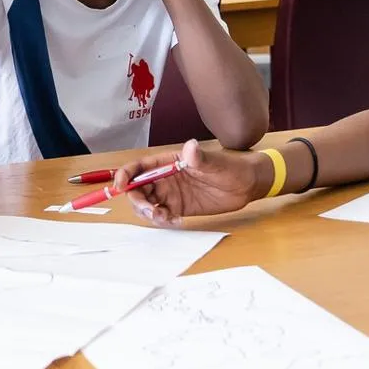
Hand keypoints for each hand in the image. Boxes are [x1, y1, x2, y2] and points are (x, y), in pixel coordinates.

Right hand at [116, 140, 260, 226]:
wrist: (247, 186)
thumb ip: (200, 158)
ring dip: (148, 212)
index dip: (126, 175)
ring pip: (147, 204)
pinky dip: (161, 220)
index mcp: (169, 162)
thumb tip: (190, 147)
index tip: (121, 186)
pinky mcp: (179, 208)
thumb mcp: (216, 163)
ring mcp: (171, 194)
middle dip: (137, 200)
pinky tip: (175, 221)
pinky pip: (161, 215)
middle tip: (151, 210)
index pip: (140, 167)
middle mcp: (166, 177)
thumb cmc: (232, 168)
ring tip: (165, 218)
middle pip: (138, 188)